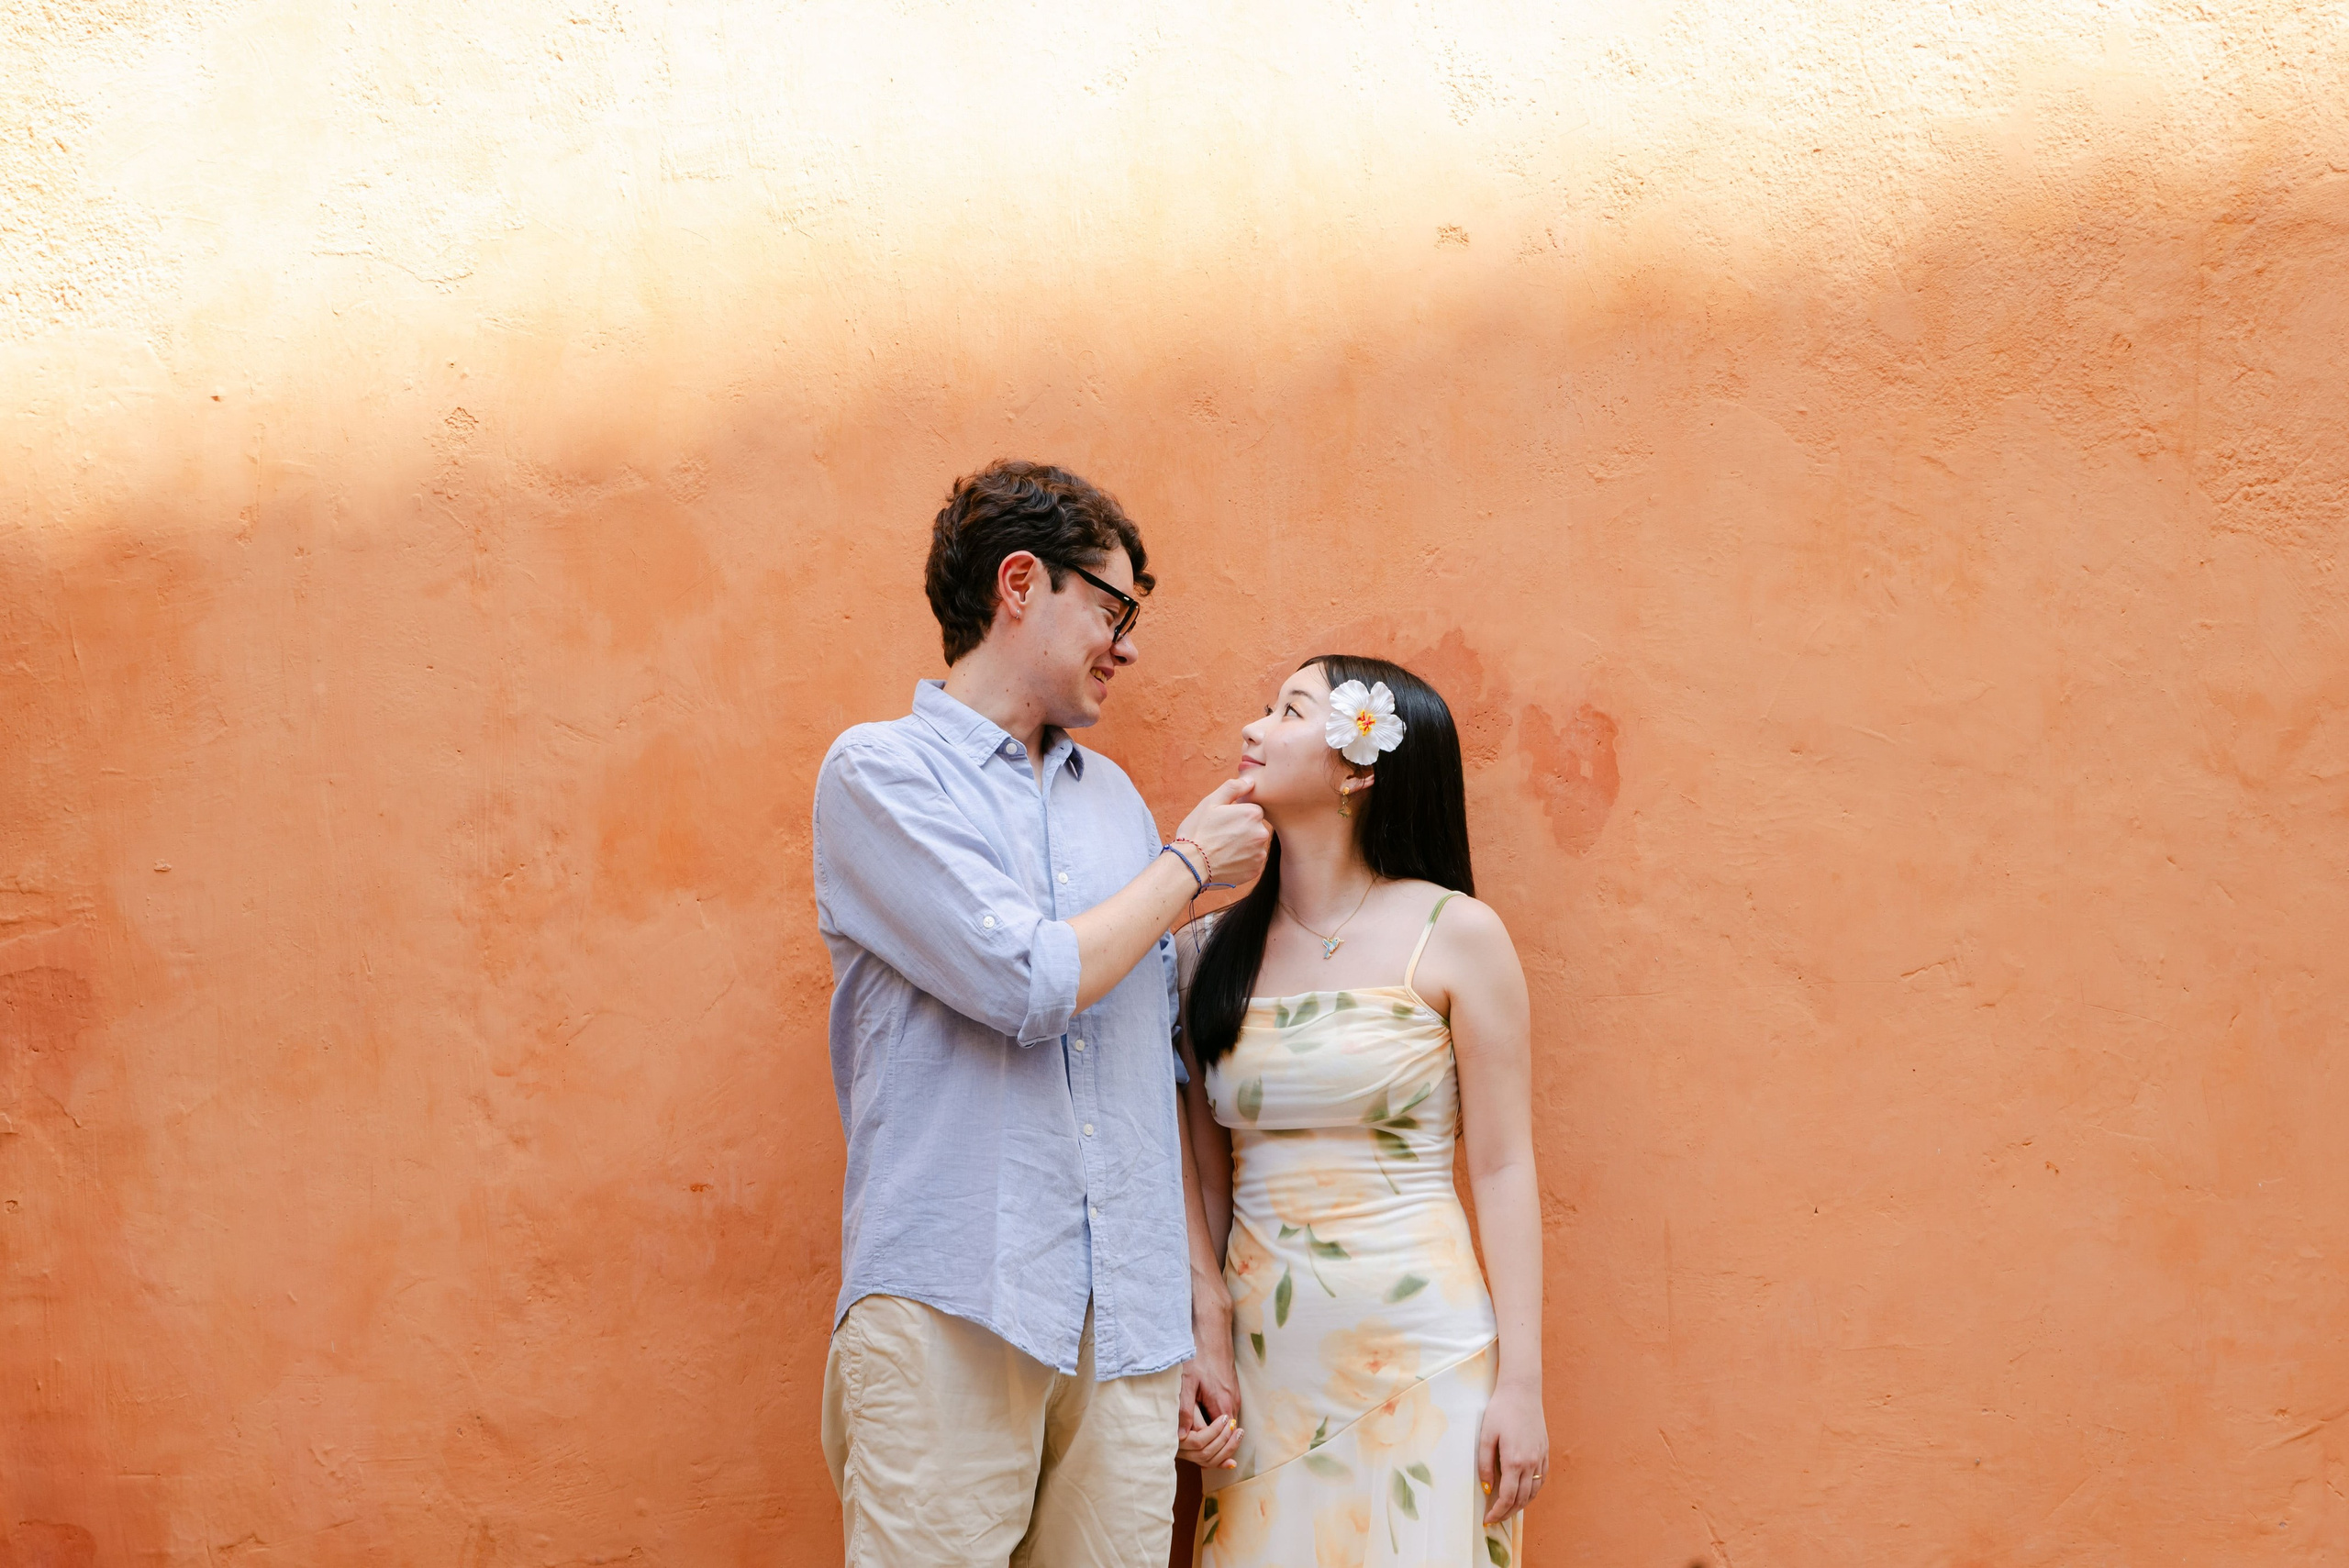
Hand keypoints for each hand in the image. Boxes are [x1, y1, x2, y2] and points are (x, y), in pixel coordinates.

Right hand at [1175, 777, 1269, 888]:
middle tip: (1220, 836)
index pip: (1252, 811)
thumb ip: (1233, 788)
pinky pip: (1251, 863)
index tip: (1223, 822)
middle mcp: (1261, 833)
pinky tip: (1225, 861)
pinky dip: (1241, 862)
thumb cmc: (1197, 831)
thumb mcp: (1211, 802)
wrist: (1189, 865)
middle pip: (1254, 828)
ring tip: (1222, 850)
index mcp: (1252, 813)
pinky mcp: (1254, 871)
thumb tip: (1251, 781)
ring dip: (1242, 847)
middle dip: (1242, 831)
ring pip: (1253, 846)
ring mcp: (1259, 854)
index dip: (1236, 815)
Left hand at [1177, 1316, 1242, 1470]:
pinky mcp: (1231, 1390)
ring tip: (1190, 1431)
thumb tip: (1181, 1436)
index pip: (1219, 1440)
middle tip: (1187, 1445)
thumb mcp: (1187, 1383)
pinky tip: (1198, 1414)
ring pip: (1224, 1424)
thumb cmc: (1198, 1355)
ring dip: (1209, 1429)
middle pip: (1224, 1435)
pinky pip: (1224, 1412)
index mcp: (1222, 1405)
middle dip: (1208, 1443)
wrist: (1213, 1331)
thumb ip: (1185, 1411)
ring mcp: (1234, 1396)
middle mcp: (1233, 1403)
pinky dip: (1213, 1418)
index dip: (1205, 1447)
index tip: (1188, 1450)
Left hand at [1477, 1382, 1547, 1524]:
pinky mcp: (1545, 1452)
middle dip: (1508, 1513)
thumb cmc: (1501, 1411)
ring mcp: (1540, 1458)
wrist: (1522, 1391)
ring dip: (1521, 1505)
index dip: (1497, 1512)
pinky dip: (1532, 1492)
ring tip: (1508, 1510)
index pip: (1507, 1497)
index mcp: (1514, 1461)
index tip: (1488, 1519)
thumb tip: (1487, 1488)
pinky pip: (1541, 1479)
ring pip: (1533, 1492)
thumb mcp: (1486, 1436)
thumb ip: (1484, 1464)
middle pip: (1521, 1499)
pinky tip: (1524, 1493)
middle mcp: (1531, 1463)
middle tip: (1495, 1519)